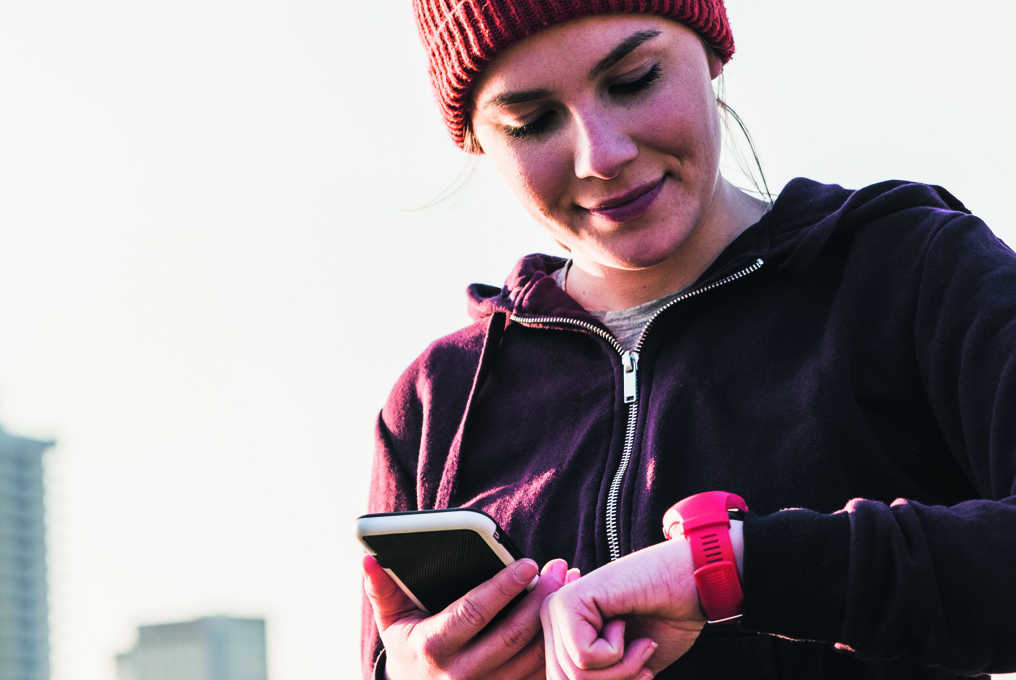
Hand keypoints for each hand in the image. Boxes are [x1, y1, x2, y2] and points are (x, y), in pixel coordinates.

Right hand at [364, 554, 568, 679]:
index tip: (527, 564)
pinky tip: (567, 615)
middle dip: (540, 598)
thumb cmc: (408, 648)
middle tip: (557, 567)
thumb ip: (381, 588)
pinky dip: (558, 643)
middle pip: (512, 634)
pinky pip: (539, 673)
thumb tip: (369, 558)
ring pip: (533, 656)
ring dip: (555, 619)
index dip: (503, 587)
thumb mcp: (391, 620)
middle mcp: (462, 674)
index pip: (474, 612)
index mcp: (433, 647)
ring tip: (567, 583)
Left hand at [540, 539, 705, 678]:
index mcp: (559, 635)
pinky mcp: (567, 601)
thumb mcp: (622, 670)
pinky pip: (584, 656)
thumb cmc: (662, 625)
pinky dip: (617, 651)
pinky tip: (624, 621)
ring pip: (575, 676)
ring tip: (640, 641)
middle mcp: (550, 620)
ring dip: (621, 669)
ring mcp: (555, 609)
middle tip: (643, 657)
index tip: (640, 673)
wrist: (690, 586)